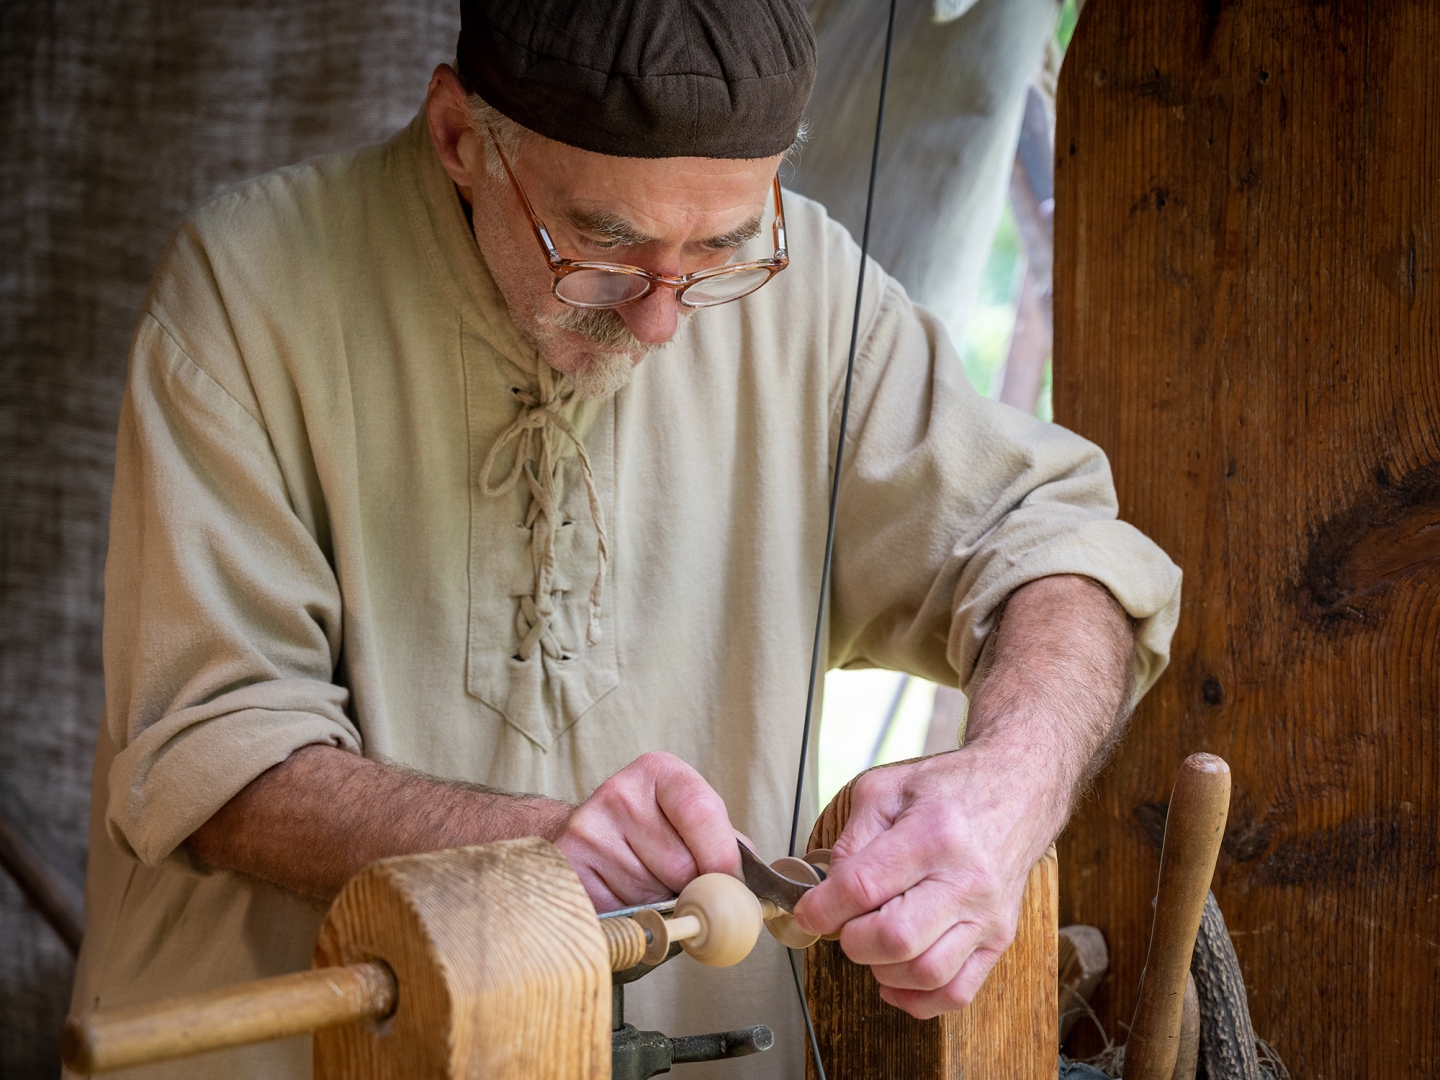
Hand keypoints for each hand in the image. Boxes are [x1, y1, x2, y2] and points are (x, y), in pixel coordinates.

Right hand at [556, 751, 741, 910]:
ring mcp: (589, 830)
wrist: (590, 833)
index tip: (732, 885)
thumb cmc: (653, 829)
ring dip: (662, 905)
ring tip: (650, 887)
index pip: (701, 811)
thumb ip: (725, 844)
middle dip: (693, 890)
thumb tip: (754, 887)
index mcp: (659, 771)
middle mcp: (619, 793)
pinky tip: (628, 898)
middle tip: (686, 889)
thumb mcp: (688, 819)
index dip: (723, 859)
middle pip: (680, 865)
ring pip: (651, 895)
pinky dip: (634, 918)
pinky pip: (620, 912)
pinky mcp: (571, 867)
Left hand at [792, 746, 1062, 1018]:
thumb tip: (828, 891)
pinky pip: (957, 992)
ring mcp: (987, 914)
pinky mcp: (1000, 938)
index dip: (823, 908)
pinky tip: (895, 977)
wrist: (1020, 791)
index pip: (864, 887)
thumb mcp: (887, 789)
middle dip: (853, 940)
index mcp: (933, 834)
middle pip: (895, 939)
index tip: (808, 912)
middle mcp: (965, 879)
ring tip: (874, 942)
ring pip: (925, 973)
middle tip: (846, 923)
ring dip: (883, 970)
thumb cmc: (951, 789)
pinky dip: (917, 999)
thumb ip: (852, 839)